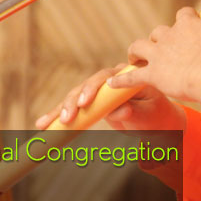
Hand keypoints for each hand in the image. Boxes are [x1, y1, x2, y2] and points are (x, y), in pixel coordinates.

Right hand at [35, 63, 185, 130]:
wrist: (158, 122)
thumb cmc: (156, 116)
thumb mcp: (149, 115)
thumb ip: (135, 112)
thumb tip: (120, 112)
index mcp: (127, 77)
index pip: (107, 78)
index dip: (93, 88)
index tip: (85, 102)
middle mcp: (111, 80)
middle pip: (87, 86)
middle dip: (73, 101)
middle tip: (66, 118)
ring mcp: (99, 92)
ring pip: (76, 96)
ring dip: (61, 109)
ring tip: (46, 124)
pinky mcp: (92, 104)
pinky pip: (74, 109)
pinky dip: (58, 116)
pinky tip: (42, 124)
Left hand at [107, 0, 200, 101]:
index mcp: (188, 24)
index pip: (183, 15)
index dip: (186, 20)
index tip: (189, 25)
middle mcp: (169, 35)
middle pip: (159, 31)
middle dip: (160, 38)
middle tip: (163, 47)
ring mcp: (158, 55)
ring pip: (139, 47)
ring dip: (137, 52)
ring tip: (135, 57)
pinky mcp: (152, 74)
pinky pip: (131, 76)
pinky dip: (122, 80)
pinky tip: (113, 84)